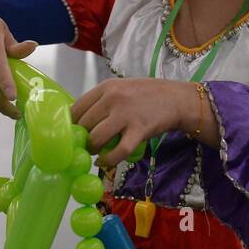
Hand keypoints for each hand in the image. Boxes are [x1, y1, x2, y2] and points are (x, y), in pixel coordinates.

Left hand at [72, 78, 194, 168]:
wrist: (176, 99)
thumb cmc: (147, 95)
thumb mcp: (121, 89)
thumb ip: (102, 101)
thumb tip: (79, 121)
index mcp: (106, 87)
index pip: (77, 108)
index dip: (72, 124)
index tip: (73, 133)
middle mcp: (113, 98)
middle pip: (85, 125)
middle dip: (82, 139)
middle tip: (85, 145)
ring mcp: (126, 114)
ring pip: (96, 139)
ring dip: (92, 150)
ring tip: (95, 152)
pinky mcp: (139, 130)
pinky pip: (118, 151)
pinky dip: (108, 160)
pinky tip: (104, 161)